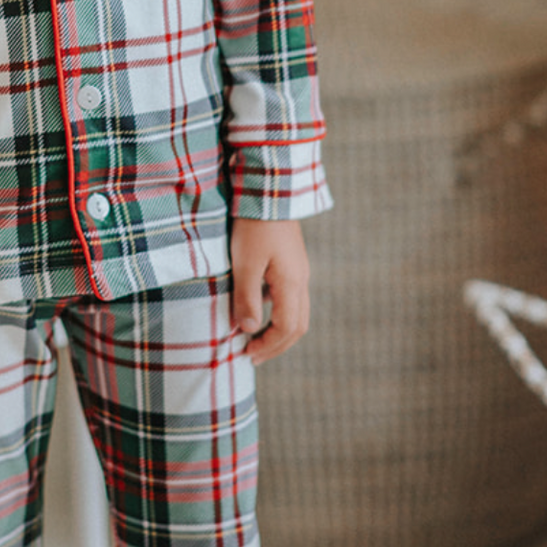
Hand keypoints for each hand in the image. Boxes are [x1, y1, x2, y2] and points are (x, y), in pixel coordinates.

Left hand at [230, 217, 309, 364]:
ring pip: (297, 312)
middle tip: (253, 356)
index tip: (247, 354)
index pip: (286, 329)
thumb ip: (247, 299)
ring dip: (278, 330)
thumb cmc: (254, 226)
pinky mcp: (292, 262)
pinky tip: (256, 308)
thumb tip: (248, 330)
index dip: (268, 346)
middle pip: (297, 326)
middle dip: (276, 345)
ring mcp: (299, 271)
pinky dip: (276, 312)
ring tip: (255, 338)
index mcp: (292, 284)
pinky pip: (290, 296)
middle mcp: (301, 280)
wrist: (270, 190)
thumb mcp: (245, 264)